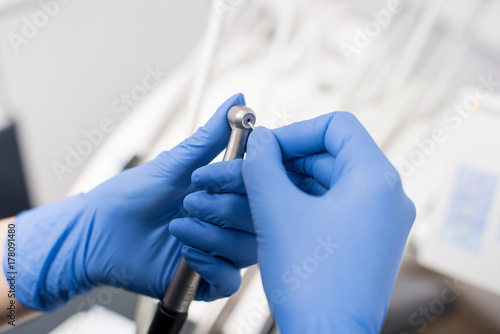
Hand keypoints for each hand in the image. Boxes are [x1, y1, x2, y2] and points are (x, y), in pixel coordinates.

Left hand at [5, 93, 248, 310]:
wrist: (98, 234)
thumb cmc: (132, 194)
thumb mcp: (176, 163)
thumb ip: (212, 136)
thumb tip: (238, 99)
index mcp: (226, 193)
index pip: (261, 188)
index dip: (245, 183)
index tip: (214, 178)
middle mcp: (227, 221)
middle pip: (259, 220)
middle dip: (225, 210)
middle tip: (190, 203)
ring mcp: (218, 251)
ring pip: (247, 249)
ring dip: (213, 237)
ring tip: (178, 227)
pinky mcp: (205, 280)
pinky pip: (229, 280)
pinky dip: (212, 267)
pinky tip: (186, 254)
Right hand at [191, 112, 415, 332]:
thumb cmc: (310, 282)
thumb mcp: (277, 212)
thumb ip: (264, 165)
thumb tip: (262, 139)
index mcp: (376, 180)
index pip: (336, 127)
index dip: (295, 132)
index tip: (266, 148)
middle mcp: (386, 197)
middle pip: (330, 155)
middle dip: (287, 161)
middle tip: (253, 171)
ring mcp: (379, 221)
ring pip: (329, 183)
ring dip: (291, 184)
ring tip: (255, 194)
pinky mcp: (367, 241)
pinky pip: (333, 208)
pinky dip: (303, 205)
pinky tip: (273, 214)